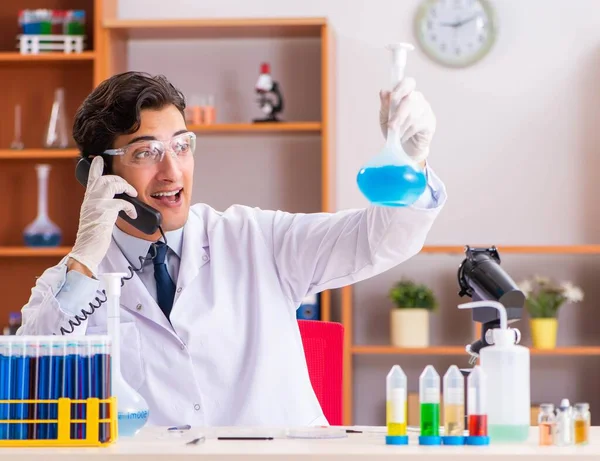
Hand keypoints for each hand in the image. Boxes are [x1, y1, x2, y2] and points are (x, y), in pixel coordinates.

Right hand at [68, 156, 137, 276]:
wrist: (86, 251)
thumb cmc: (93, 238)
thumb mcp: (96, 219)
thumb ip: (101, 208)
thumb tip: (115, 204)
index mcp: (88, 201)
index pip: (91, 179)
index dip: (96, 167)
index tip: (99, 159)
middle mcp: (90, 200)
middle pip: (105, 178)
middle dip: (119, 179)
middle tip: (128, 188)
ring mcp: (96, 204)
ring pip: (112, 184)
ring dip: (126, 187)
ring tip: (132, 194)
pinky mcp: (105, 212)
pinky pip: (122, 202)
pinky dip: (130, 207)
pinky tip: (133, 214)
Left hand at [379, 78, 436, 163]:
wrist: (405, 149)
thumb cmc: (395, 132)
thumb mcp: (385, 120)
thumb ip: (384, 107)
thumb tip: (383, 91)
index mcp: (406, 95)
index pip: (408, 83)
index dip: (401, 87)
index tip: (393, 97)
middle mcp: (418, 99)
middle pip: (410, 100)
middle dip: (398, 114)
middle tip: (391, 126)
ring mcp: (426, 110)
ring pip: (414, 114)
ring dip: (402, 126)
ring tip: (396, 134)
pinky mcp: (430, 122)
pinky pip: (418, 124)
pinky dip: (408, 132)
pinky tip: (404, 137)